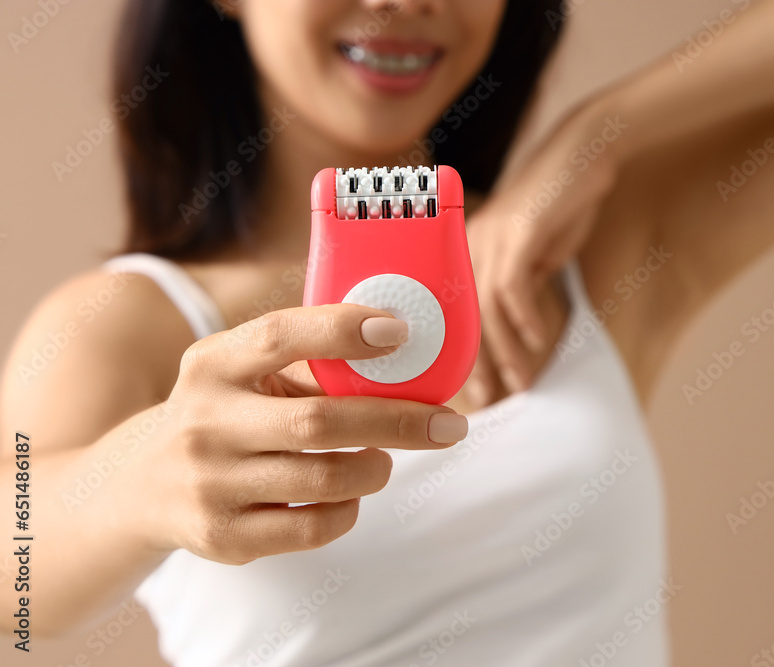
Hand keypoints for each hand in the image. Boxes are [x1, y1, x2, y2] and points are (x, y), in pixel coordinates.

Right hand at [129, 304, 468, 564]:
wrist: (140, 486)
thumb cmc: (222, 413)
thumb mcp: (240, 373)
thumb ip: (304, 361)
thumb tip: (405, 351)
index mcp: (212, 364)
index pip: (278, 336)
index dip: (341, 330)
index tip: (399, 331)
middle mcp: (204, 422)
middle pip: (320, 421)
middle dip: (399, 421)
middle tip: (450, 423)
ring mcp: (210, 484)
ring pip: (326, 478)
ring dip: (377, 466)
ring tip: (386, 456)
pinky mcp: (223, 537)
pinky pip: (314, 526)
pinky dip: (350, 507)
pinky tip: (351, 493)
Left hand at [464, 109, 619, 405]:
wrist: (584, 151)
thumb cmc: (560, 202)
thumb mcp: (537, 253)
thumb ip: (523, 286)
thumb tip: (518, 329)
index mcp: (465, 247)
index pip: (455, 311)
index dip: (462, 352)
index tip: (474, 386)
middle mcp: (469, 242)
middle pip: (462, 315)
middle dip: (475, 362)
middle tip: (487, 399)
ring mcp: (490, 235)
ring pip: (486, 308)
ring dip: (505, 350)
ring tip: (521, 381)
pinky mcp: (518, 232)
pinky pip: (513, 287)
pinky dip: (525, 319)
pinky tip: (539, 342)